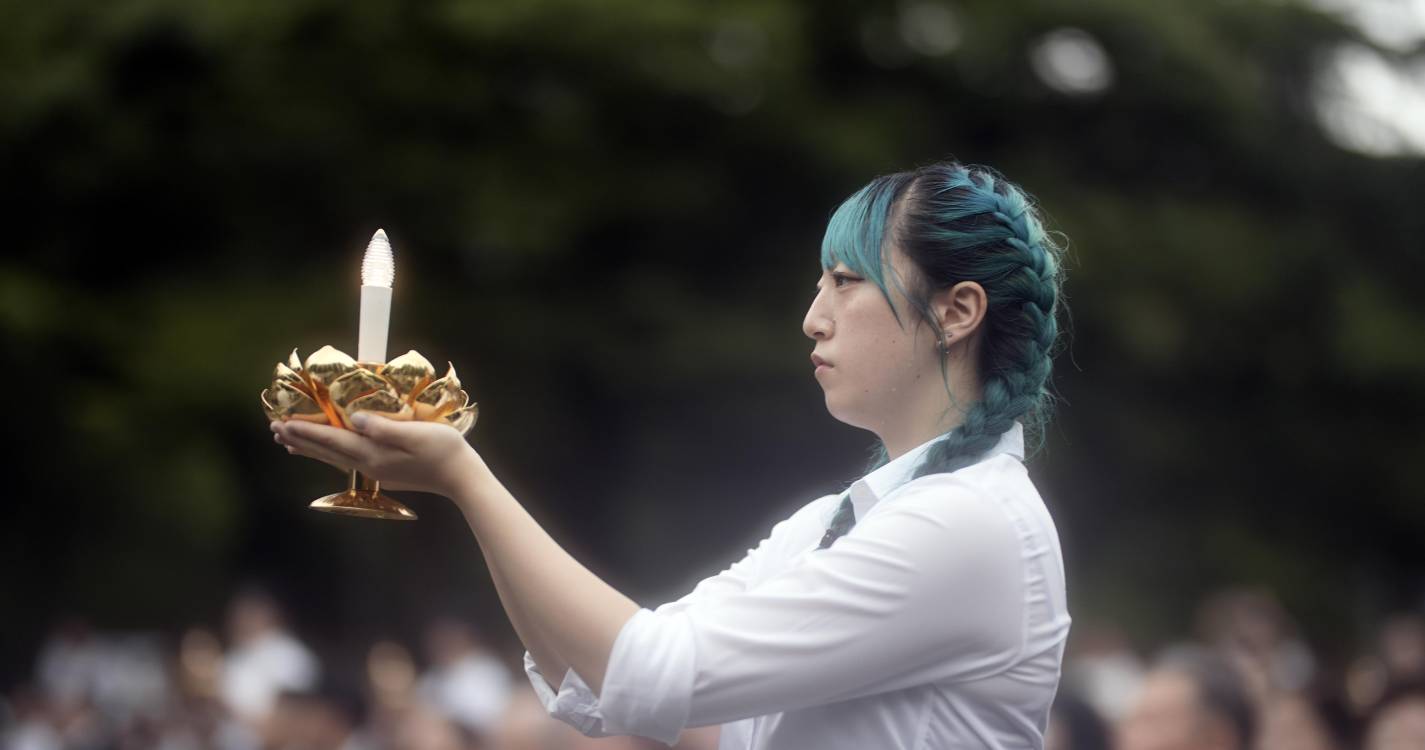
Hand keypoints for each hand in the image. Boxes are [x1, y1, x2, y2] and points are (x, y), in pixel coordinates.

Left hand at [271, 413, 485, 497]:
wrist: (461, 478)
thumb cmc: (444, 450)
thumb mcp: (417, 433)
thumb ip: (384, 427)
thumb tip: (354, 418)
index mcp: (373, 453)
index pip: (332, 440)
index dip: (306, 430)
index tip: (281, 422)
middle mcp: (368, 464)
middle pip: (326, 451)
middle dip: (299, 439)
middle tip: (274, 429)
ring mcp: (376, 470)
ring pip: (333, 457)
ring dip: (309, 448)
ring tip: (287, 443)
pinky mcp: (384, 470)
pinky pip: (346, 459)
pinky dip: (328, 453)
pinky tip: (327, 452)